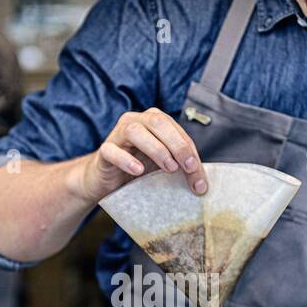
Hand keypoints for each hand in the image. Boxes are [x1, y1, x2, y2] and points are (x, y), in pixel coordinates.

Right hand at [76, 108, 207, 202]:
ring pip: (135, 131)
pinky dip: (126, 160)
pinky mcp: (104, 151)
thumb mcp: (163, 166)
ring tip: (168, 168)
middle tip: (187, 167)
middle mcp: (136, 121)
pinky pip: (112, 150)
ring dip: (156, 149)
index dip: (189, 150)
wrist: (106, 180)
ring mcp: (117, 134)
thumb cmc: (138, 169)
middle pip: (158, 122)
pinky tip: (138, 171)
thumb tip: (202, 185)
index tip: (198, 173)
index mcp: (154, 122)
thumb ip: (181, 167)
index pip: (176, 131)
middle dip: (177, 144)